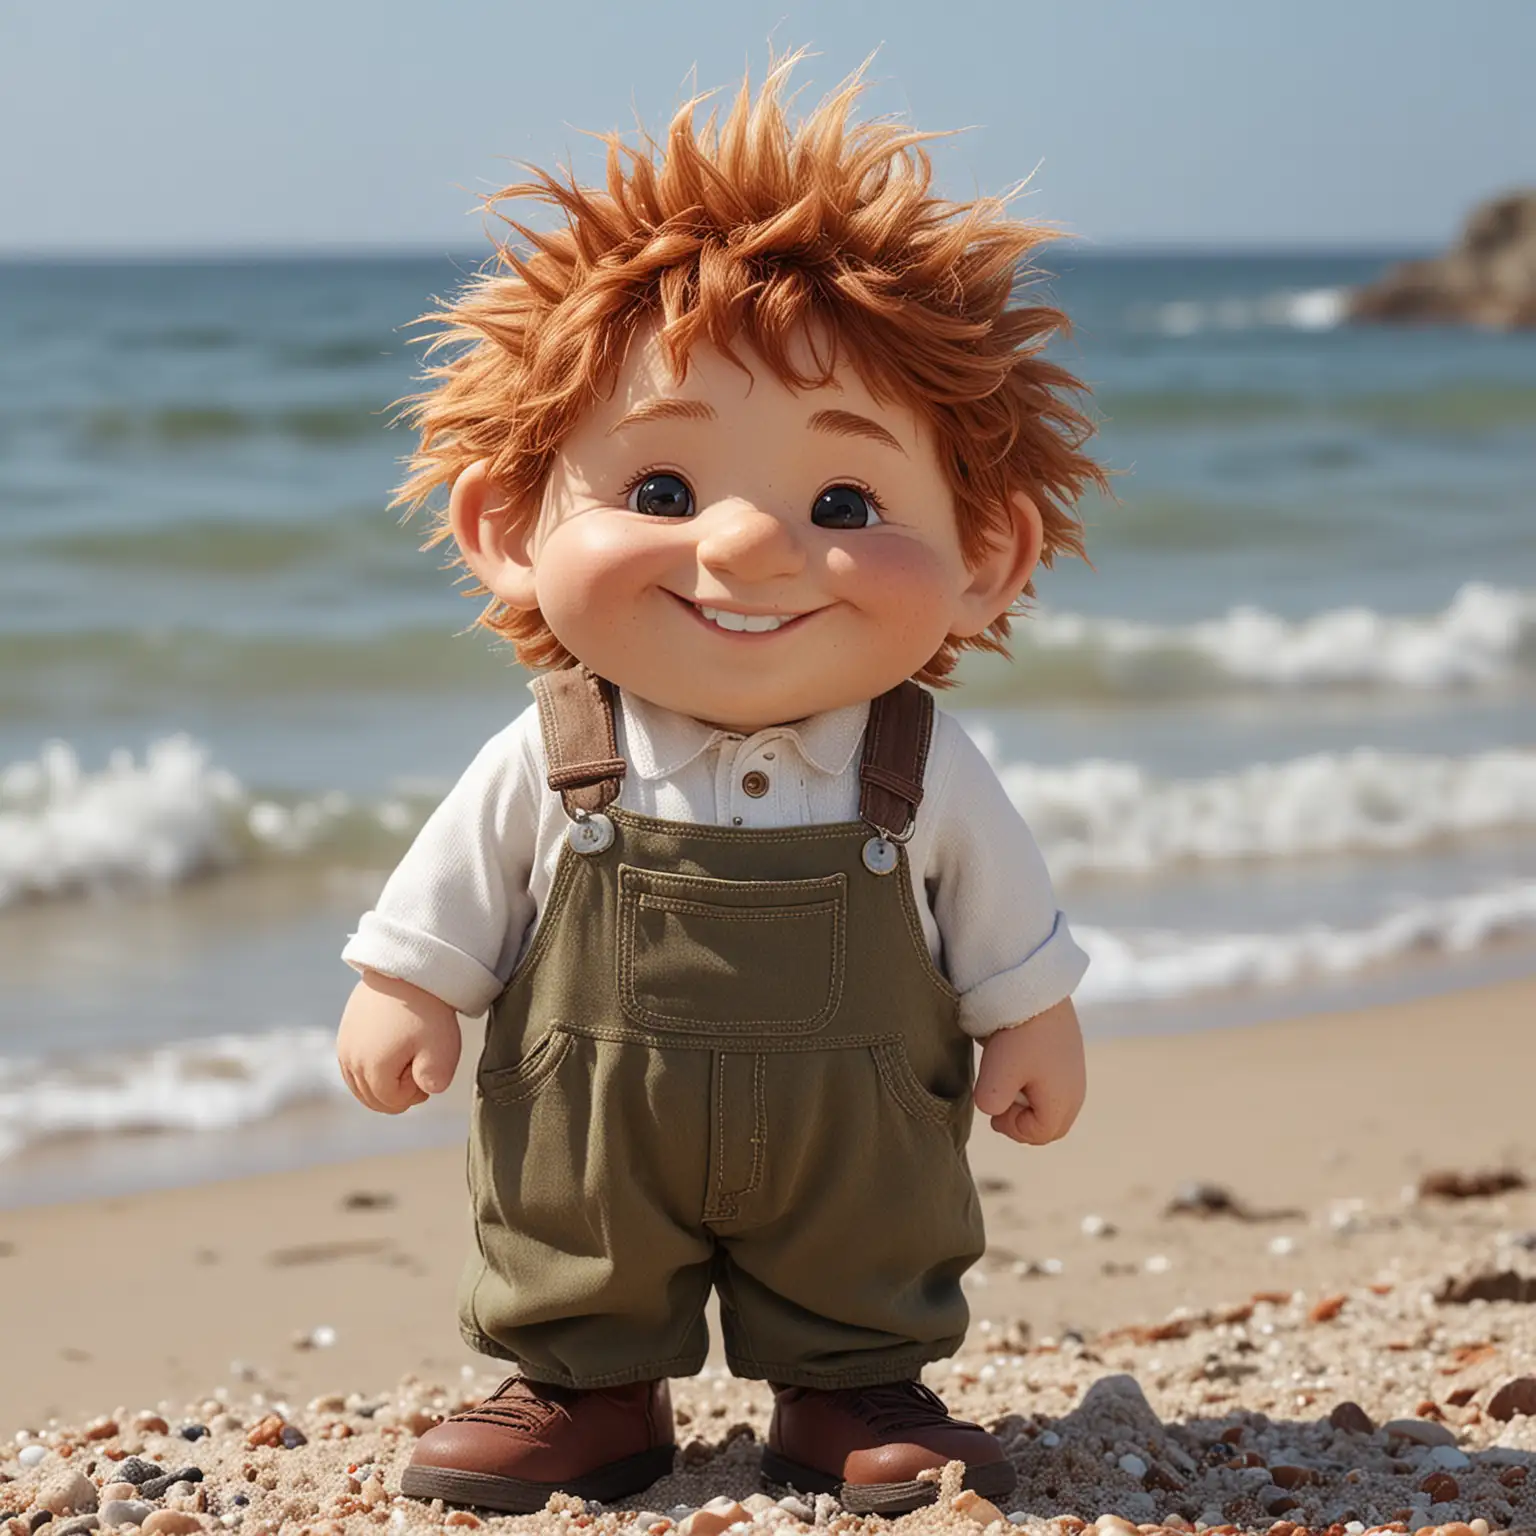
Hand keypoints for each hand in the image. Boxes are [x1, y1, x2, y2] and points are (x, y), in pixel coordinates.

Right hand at [336, 970, 462, 1114]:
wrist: (407, 968)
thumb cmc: (427, 1009)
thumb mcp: (441, 1048)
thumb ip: (434, 1081)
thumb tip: (425, 1092)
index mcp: (371, 1068)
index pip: (392, 1101)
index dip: (415, 1093)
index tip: (429, 1070)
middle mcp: (350, 1060)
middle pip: (373, 1097)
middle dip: (397, 1092)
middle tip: (420, 1070)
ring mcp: (343, 1045)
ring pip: (359, 1085)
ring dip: (382, 1082)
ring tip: (407, 1061)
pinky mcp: (344, 1032)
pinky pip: (352, 1067)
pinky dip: (369, 1070)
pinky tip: (390, 1054)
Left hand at [973, 997, 1085, 1144]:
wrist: (1035, 989)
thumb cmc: (1019, 1035)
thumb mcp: (998, 1075)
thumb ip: (993, 1105)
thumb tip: (994, 1110)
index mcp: (1063, 1101)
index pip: (1039, 1134)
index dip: (1012, 1128)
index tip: (994, 1106)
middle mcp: (1076, 1090)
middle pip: (1050, 1125)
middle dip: (1023, 1120)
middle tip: (1000, 1101)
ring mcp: (1074, 1071)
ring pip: (1052, 1104)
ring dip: (1027, 1101)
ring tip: (1007, 1079)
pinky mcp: (1067, 1055)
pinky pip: (1053, 1083)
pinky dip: (1033, 1083)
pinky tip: (1016, 1063)